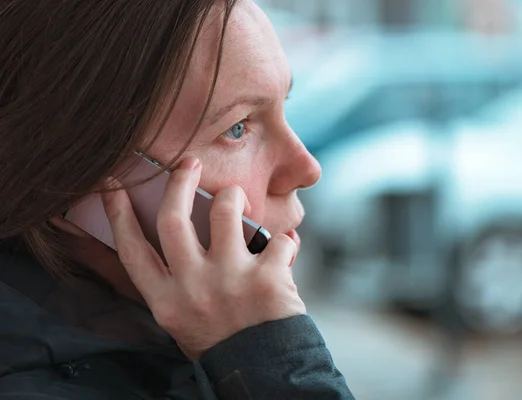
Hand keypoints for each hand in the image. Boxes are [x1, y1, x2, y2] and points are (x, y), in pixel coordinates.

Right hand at [100, 157, 306, 359]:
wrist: (262, 374)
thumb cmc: (221, 342)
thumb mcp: (183, 319)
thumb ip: (175, 282)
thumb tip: (175, 234)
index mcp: (165, 300)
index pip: (132, 249)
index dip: (118, 213)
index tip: (112, 185)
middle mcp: (192, 286)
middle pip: (172, 218)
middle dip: (179, 182)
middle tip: (189, 163)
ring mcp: (229, 280)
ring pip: (226, 212)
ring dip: (233, 197)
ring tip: (237, 198)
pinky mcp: (267, 278)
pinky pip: (278, 241)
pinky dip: (283, 241)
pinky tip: (284, 249)